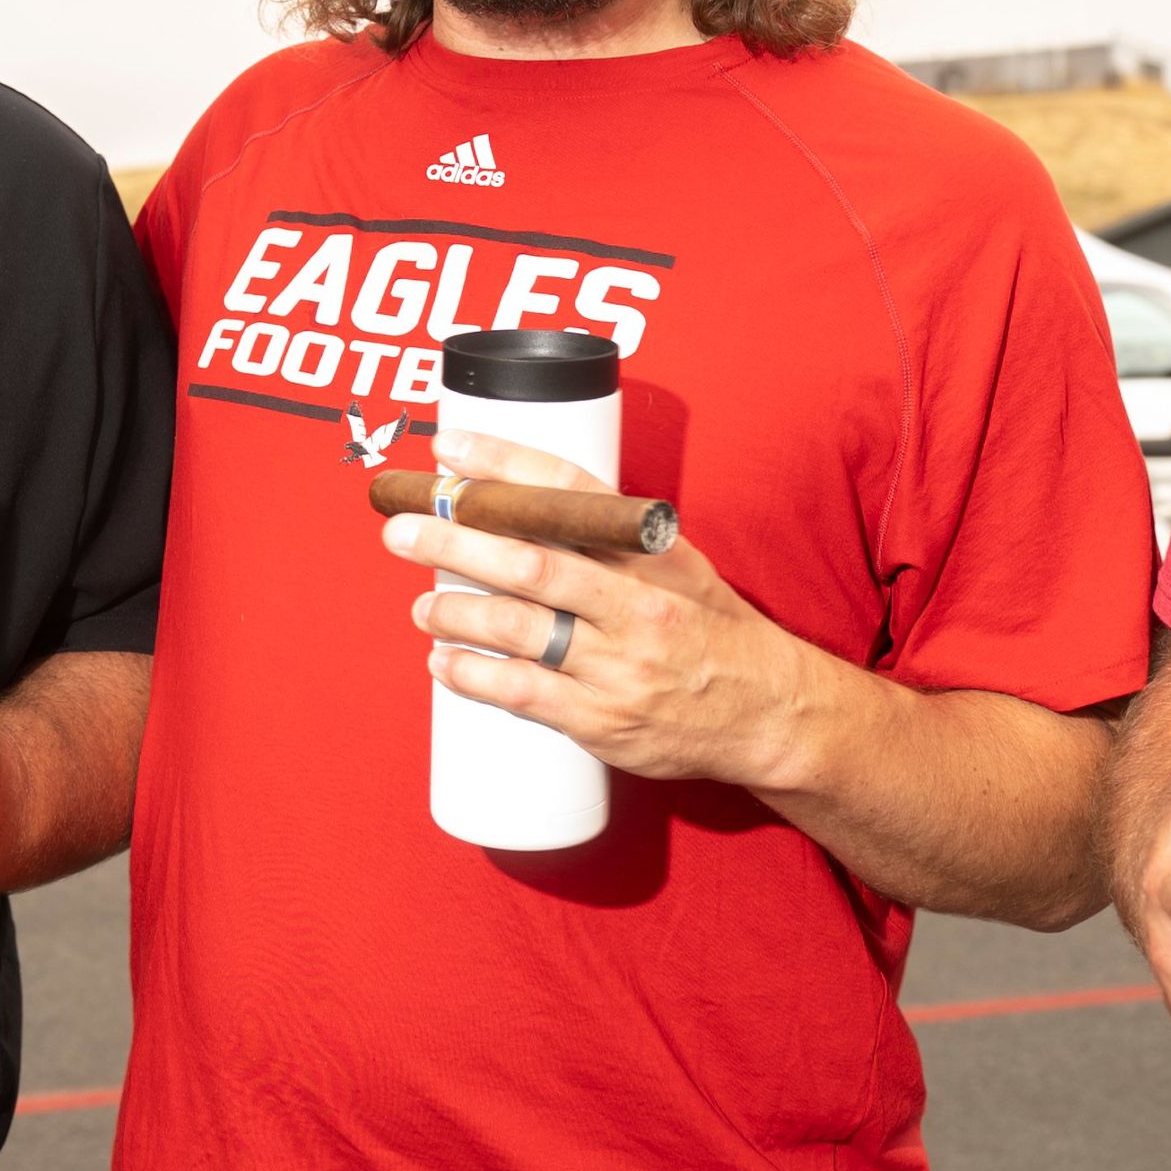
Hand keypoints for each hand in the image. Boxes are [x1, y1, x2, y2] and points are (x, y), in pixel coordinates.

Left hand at [381, 428, 821, 789]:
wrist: (769, 712)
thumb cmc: (706, 626)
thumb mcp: (672, 562)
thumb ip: (604, 533)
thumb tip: (510, 496)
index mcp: (651, 551)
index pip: (570, 490)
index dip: (503, 463)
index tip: (448, 450)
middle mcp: (636, 602)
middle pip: (529, 561)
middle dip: (453, 541)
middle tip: (401, 530)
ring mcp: (619, 665)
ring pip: (519, 628)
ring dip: (455, 613)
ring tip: (422, 607)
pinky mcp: (604, 720)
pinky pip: (525, 693)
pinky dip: (475, 675)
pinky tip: (444, 663)